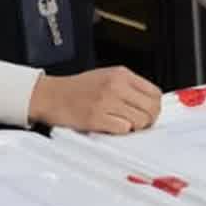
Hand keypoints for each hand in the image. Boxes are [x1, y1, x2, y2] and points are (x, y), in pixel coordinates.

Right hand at [30, 66, 163, 133]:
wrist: (50, 95)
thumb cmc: (76, 88)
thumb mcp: (106, 76)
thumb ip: (128, 86)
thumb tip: (150, 102)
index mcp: (120, 74)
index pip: (154, 92)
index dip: (155, 106)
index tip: (149, 112)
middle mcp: (115, 86)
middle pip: (151, 108)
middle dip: (148, 119)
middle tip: (139, 123)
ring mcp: (106, 102)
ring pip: (140, 120)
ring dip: (134, 127)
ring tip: (122, 123)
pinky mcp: (96, 118)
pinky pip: (123, 129)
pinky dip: (120, 131)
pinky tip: (110, 125)